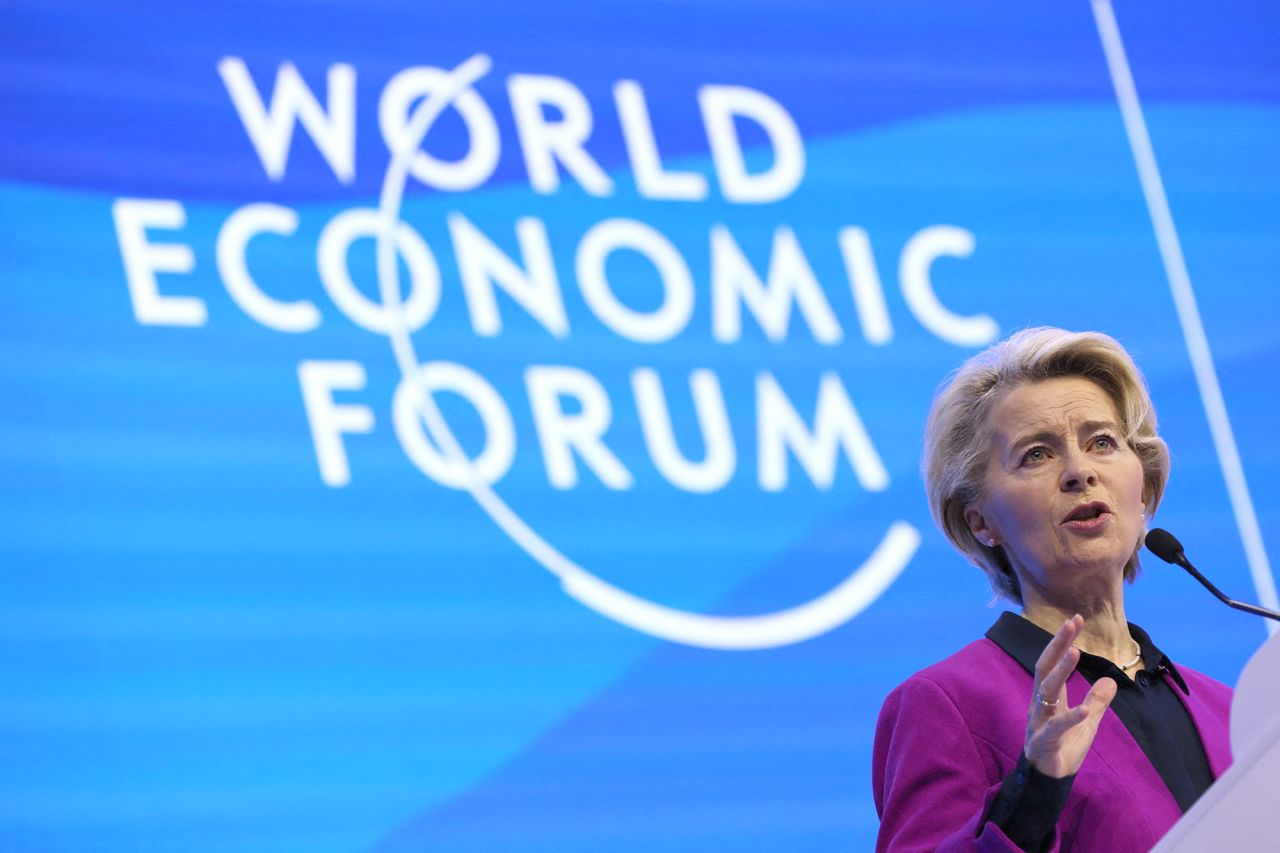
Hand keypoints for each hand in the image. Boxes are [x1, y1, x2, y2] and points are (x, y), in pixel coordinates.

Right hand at [1023, 614, 1116, 778]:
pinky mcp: (1043, 740)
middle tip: (1072, 623)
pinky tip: (1084, 710)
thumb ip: (1096, 702)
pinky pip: (1056, 727)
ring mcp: (1039, 721)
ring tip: (1076, 652)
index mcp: (1049, 698)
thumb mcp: (1086, 723)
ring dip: (1061, 670)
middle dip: (1057, 644)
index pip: (1052, 663)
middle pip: (1045, 667)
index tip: (1075, 620)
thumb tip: (1111, 681)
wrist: (1050, 780)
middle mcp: (1040, 704)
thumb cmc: (1064, 749)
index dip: (1062, 641)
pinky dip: (1070, 718)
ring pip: (1047, 690)